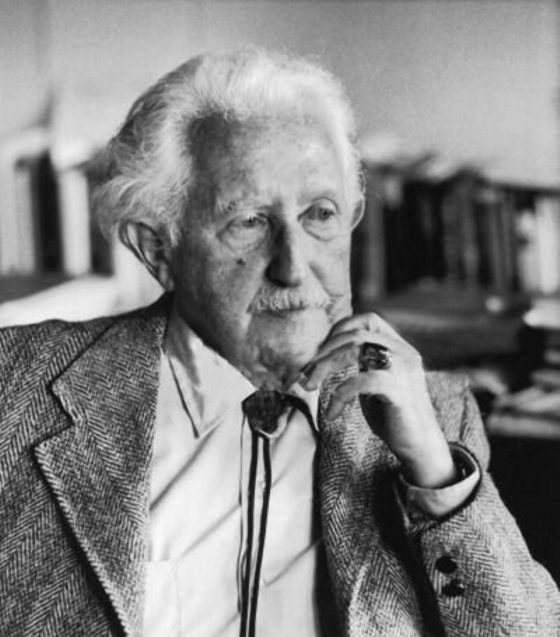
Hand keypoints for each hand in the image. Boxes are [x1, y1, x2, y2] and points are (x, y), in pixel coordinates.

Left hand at [299, 313, 457, 488]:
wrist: (420, 446)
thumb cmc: (392, 413)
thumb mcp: (375, 379)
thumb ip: (362, 361)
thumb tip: (325, 349)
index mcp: (399, 346)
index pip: (367, 320)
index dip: (339, 331)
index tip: (318, 353)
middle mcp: (404, 353)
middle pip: (355, 334)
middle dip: (323, 351)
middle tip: (304, 373)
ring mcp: (403, 371)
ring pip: (356, 349)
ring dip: (325, 366)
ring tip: (309, 386)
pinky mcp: (399, 393)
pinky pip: (362, 381)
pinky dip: (340, 393)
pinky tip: (333, 412)